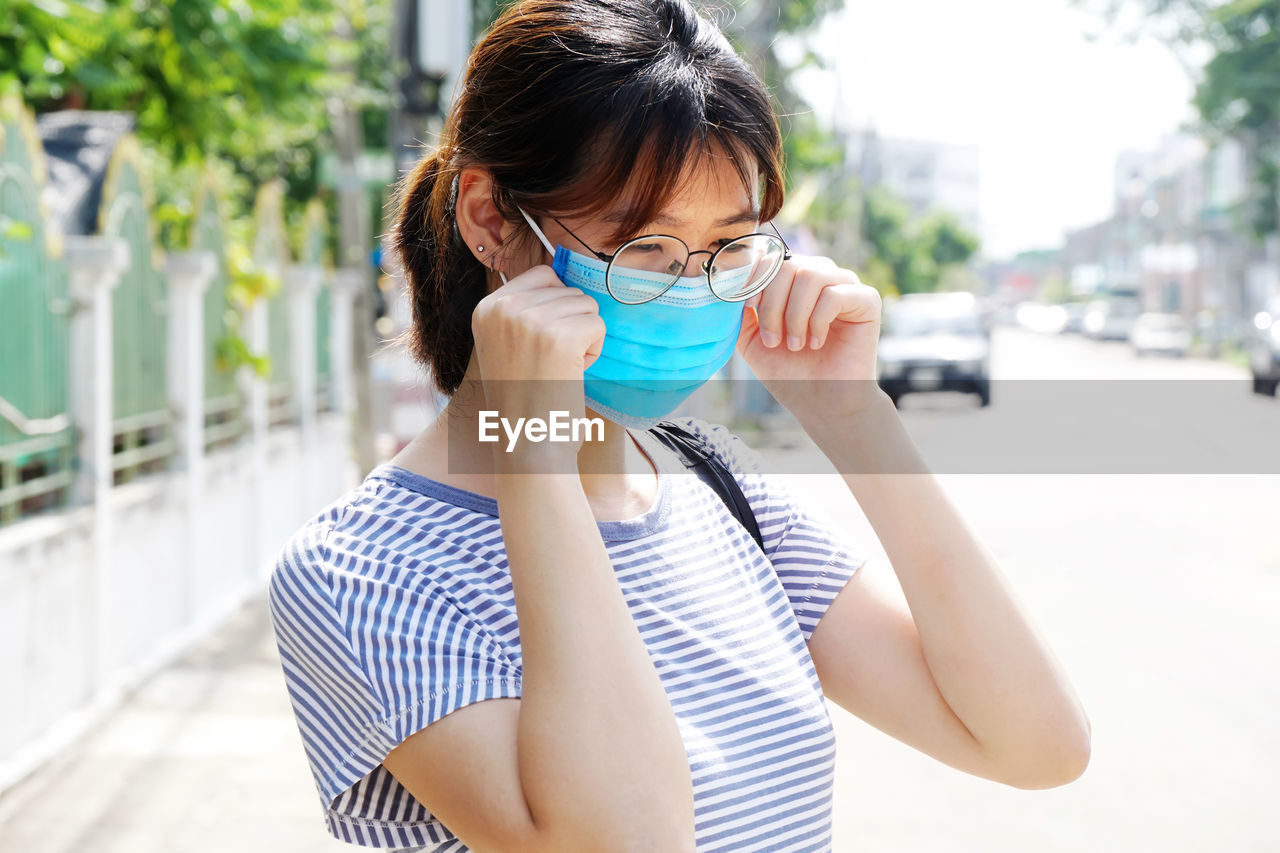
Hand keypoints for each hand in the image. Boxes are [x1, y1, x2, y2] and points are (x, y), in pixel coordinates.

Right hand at [471, 265, 605, 455]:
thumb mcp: (505, 343)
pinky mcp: (560, 336)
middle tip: (551, 362)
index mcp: (486, 307)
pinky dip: (594, 351)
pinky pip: (598, 325)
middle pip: (568, 289)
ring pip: (587, 305)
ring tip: (560, 368)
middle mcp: (503, 308)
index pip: (543, 275)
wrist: (526, 444)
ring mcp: (531, 320)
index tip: (544, 343)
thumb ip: (523, 310)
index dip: (557, 306)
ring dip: (584, 338)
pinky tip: (572, 373)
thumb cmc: (524, 398)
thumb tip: (561, 279)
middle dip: (571, 324)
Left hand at [736, 255, 884, 418]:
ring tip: (795, 345)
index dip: (755, 277)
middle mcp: (821, 275)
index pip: (772, 256)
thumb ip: (740, 311)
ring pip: (811, 274)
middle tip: (773, 339)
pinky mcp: (867, 300)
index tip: (747, 307)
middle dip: (773, 304)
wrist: (820, 403)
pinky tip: (817, 342)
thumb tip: (731, 282)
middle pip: (789, 264)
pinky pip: (834, 294)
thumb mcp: (751, 339)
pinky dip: (818, 321)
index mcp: (794, 280)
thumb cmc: (789, 371)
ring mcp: (846, 285)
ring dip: (795, 314)